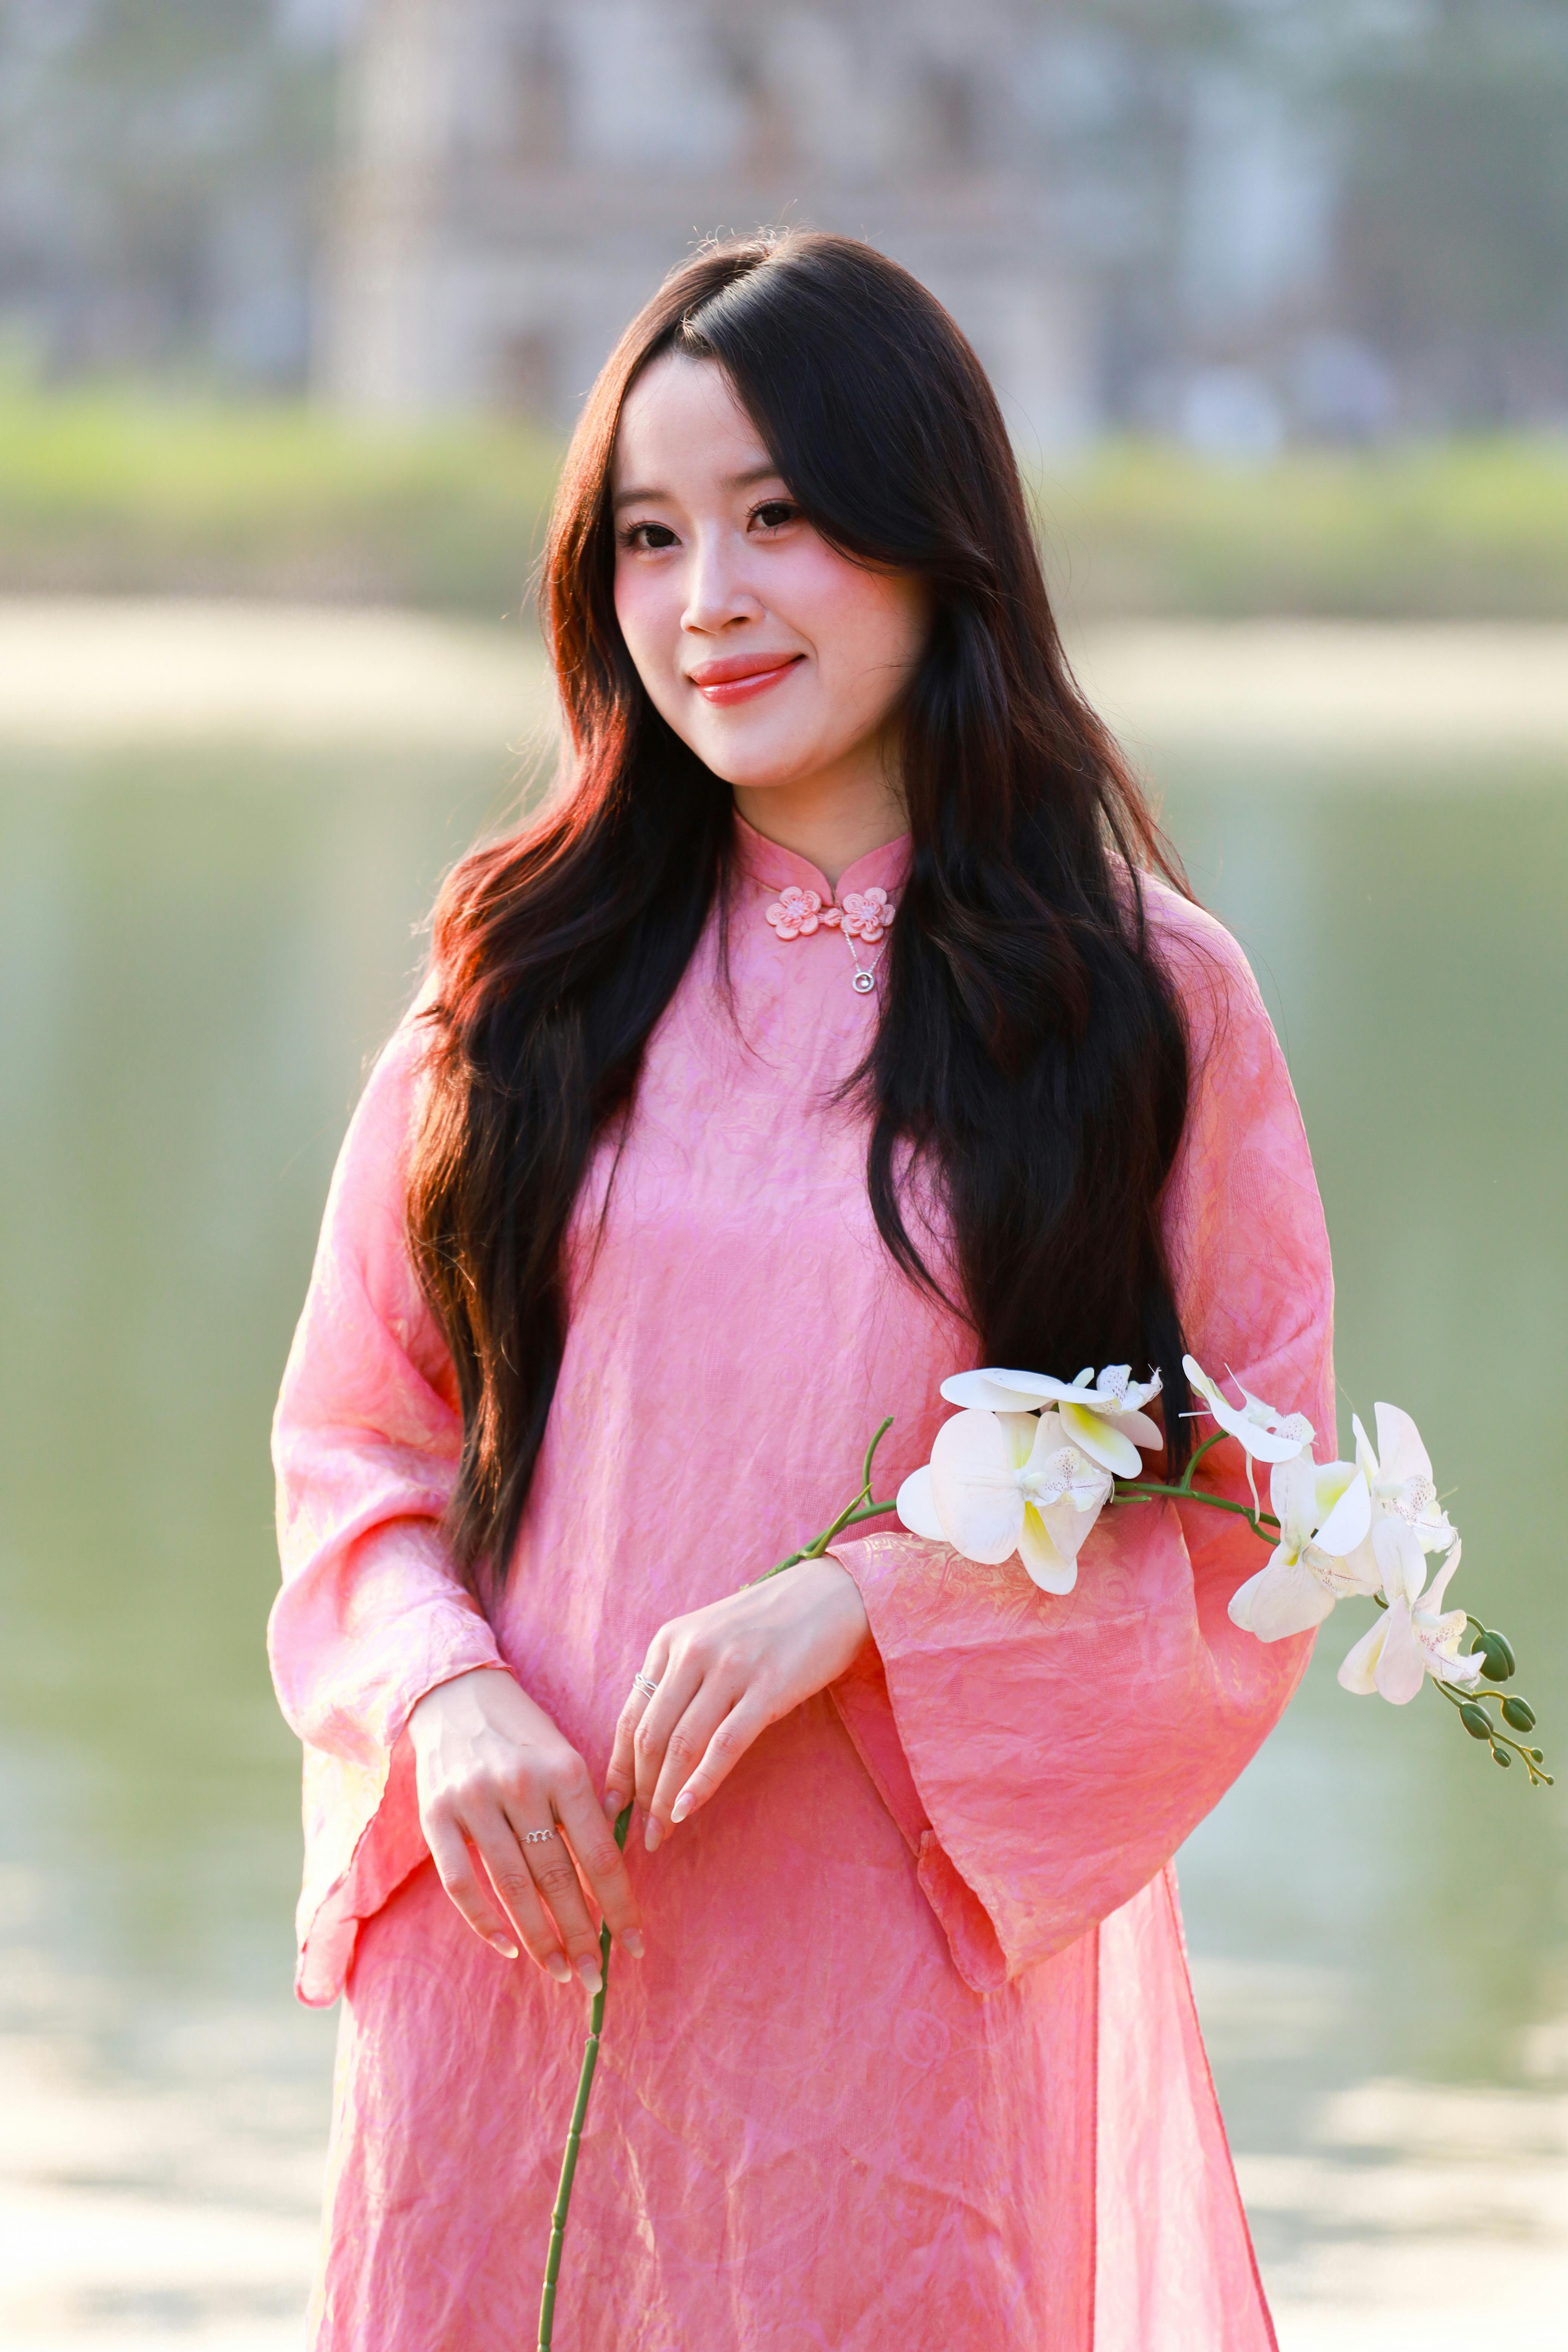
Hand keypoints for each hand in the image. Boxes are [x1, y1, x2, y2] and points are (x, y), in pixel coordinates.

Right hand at [407, 1667, 642, 1991]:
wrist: (457, 1694)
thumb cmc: (524, 1735)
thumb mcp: (565, 1759)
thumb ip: (584, 1813)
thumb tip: (609, 1881)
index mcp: (565, 1770)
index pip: (600, 1854)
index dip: (619, 1905)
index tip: (633, 1946)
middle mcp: (521, 1785)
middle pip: (557, 1877)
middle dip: (581, 1933)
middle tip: (596, 1975)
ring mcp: (475, 1801)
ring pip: (514, 1887)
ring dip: (540, 1938)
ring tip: (562, 1972)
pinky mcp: (435, 1815)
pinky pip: (461, 1882)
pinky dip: (484, 1921)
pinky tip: (508, 1948)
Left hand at [604, 1558, 870, 1852]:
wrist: (832, 1595)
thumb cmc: (769, 1624)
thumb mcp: (710, 1639)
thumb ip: (679, 1680)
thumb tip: (650, 1748)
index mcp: (670, 1640)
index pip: (631, 1716)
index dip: (617, 1768)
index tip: (610, 1807)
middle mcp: (692, 1652)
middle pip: (650, 1736)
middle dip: (639, 1793)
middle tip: (639, 1833)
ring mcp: (730, 1668)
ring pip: (682, 1745)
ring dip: (665, 1798)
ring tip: (660, 1833)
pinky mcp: (768, 1688)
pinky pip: (724, 1745)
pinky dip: (701, 1783)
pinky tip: (687, 1810)